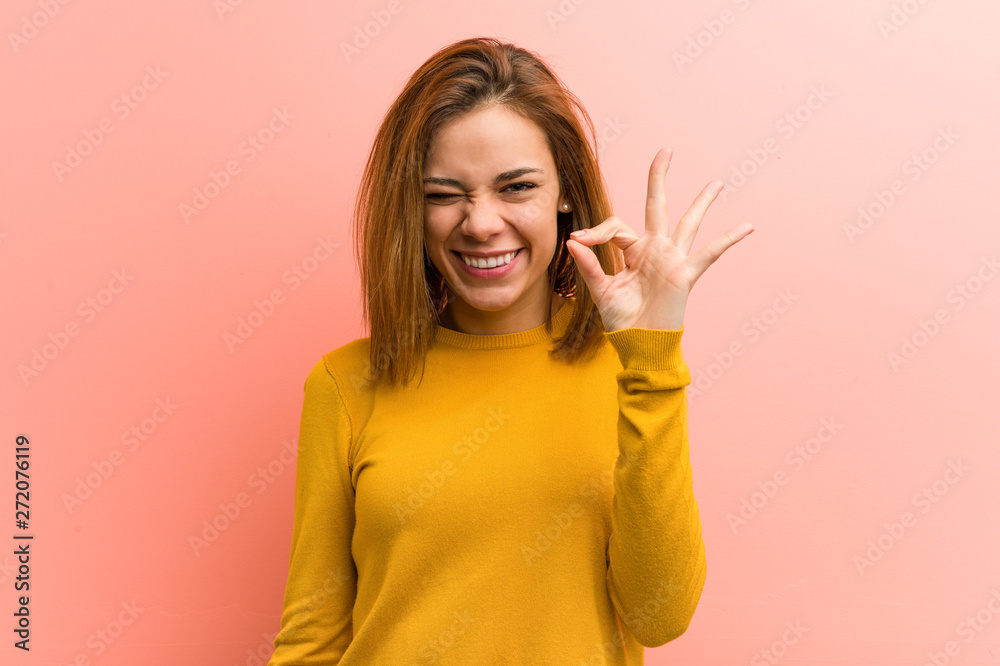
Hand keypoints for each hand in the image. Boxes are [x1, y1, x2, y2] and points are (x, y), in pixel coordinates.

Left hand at [565, 147, 753, 332]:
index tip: (580, 241)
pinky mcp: (685, 275)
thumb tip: (574, 241)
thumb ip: (589, 266)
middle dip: (660, 178)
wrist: (639, 344)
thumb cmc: (622, 320)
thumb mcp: (601, 291)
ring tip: (717, 182)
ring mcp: (672, 260)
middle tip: (666, 150)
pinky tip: (748, 226)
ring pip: (688, 223)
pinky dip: (728, 240)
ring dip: (702, 201)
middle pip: (658, 206)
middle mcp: (654, 249)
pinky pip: (710, 254)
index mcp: (632, 251)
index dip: (597, 231)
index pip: (616, 227)